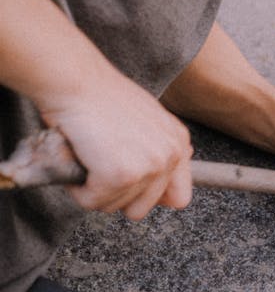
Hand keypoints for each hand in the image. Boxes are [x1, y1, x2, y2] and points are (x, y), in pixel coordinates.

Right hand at [39, 68, 192, 220]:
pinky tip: (80, 158)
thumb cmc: (103, 97)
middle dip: (115, 194)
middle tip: (101, 163)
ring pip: (113, 206)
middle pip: (140, 209)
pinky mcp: (121, 176)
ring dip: (94, 187)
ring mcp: (148, 167)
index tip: (129, 186)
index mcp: (178, 142)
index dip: (150, 198)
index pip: (179, 197)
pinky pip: (92, 201)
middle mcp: (169, 156)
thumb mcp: (147, 118)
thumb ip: (160, 146)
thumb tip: (175, 174)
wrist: (78, 82)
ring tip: (91, 153)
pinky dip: (78, 186)